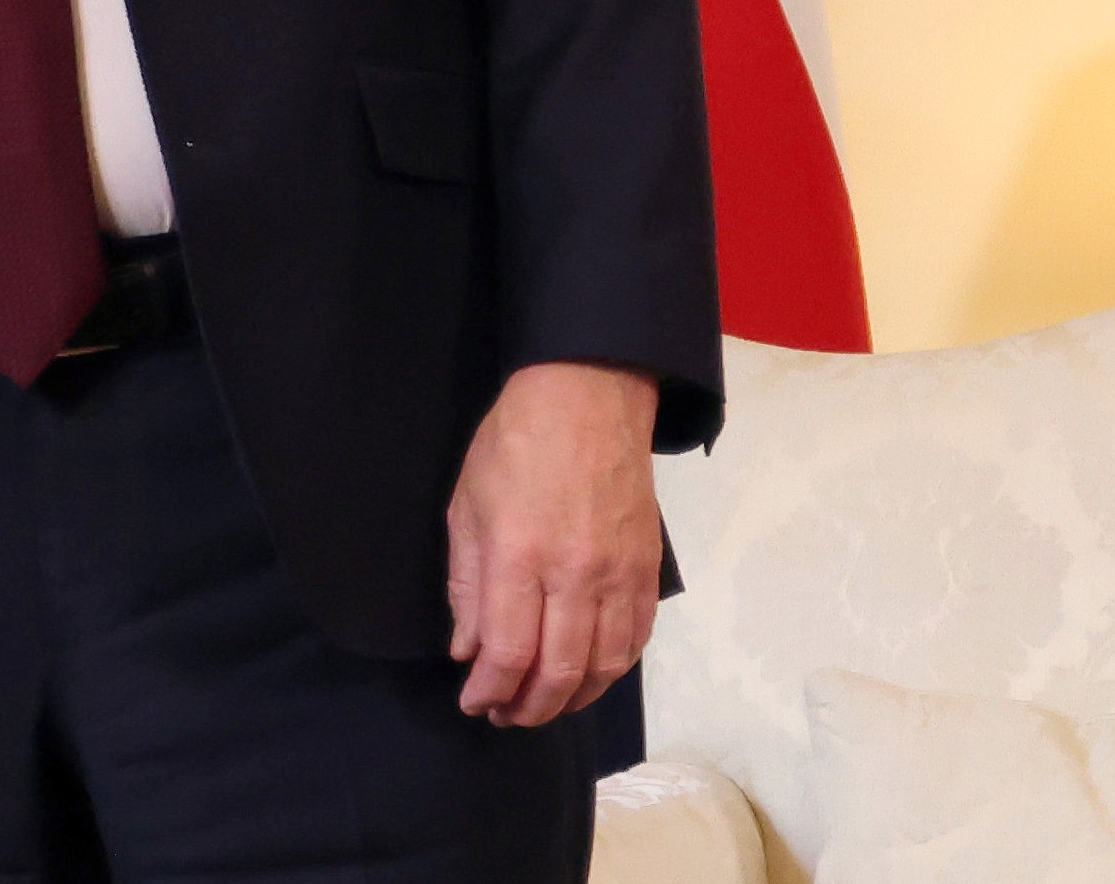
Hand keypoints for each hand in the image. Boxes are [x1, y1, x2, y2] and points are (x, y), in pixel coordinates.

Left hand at [445, 360, 663, 727]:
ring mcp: (618, 575)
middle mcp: (574, 574)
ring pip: (603, 666)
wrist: (588, 397)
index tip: (474, 703)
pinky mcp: (648, 570)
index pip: (508, 653)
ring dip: (572, 700)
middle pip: (559, 672)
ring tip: (544, 705)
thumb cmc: (513, 444)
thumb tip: (467, 651)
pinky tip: (588, 676)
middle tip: (506, 716)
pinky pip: (635, 640)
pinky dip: (611, 670)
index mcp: (519, 555)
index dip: (490, 691)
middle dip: (529, 708)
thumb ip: (466, 584)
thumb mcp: (466, 506)